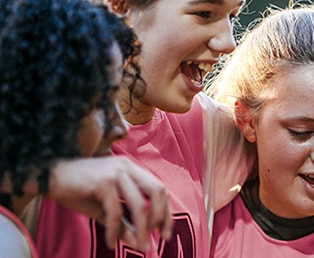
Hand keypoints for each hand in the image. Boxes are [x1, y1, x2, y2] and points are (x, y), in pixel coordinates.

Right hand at [46, 156, 172, 250]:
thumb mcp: (105, 209)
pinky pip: (115, 211)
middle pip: (157, 191)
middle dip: (161, 217)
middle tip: (158, 239)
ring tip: (140, 246)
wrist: (47, 178)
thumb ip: (125, 223)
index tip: (165, 232)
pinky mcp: (101, 181)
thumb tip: (141, 243)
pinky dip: (115, 230)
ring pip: (139, 204)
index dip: (166, 211)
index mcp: (132, 168)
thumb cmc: (77, 191)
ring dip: (142, 229)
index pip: (158, 189)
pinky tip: (112, 243)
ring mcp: (115, 172)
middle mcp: (127, 166)